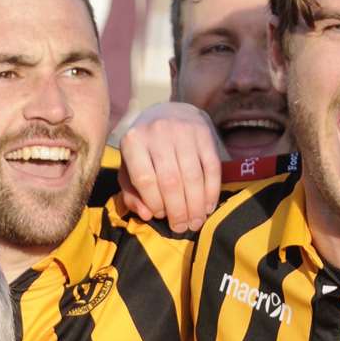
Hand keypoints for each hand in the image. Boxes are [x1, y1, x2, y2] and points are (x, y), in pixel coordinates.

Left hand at [118, 102, 224, 231]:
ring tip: (196, 222)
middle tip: (182, 228)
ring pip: (192, 176)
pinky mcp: (204, 133)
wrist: (168, 112)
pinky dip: (211, 190)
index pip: (146, 180)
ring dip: (196, 204)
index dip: (155, 203)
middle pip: (171, 181)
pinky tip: (209, 206)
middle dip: (178, 210)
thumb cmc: (144, 149)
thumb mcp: (128, 169)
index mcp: (133, 141)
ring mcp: (183, 131)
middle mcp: (158, 133)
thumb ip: (131, 194)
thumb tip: (146, 215)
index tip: (160, 216)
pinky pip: (211, 167)